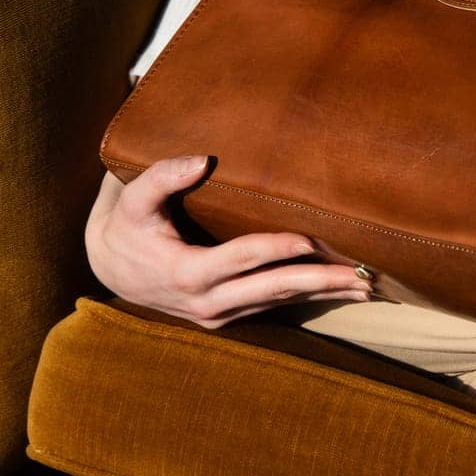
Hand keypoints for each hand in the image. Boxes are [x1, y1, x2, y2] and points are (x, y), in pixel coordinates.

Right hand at [84, 158, 374, 330]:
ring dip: (322, 293)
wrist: (110, 267)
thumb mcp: (135, 197)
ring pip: (278, 303)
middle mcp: (207, 303)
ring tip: (365, 284)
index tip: (312, 238)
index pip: (242, 259)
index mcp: (186, 273)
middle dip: (320, 282)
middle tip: (363, 275)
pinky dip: (304, 296)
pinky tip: (336, 288)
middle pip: (273, 289)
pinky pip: (271, 306)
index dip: (278, 249)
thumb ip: (163, 176)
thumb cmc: (127, 224)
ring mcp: (217, 314)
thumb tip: (200, 159)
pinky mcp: (225, 315)